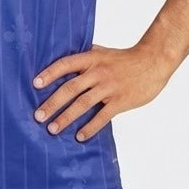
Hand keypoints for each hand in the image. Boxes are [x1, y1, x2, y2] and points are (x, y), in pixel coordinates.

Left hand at [32, 43, 170, 141]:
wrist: (153, 62)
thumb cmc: (125, 59)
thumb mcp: (102, 52)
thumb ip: (85, 57)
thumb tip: (62, 62)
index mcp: (91, 59)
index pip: (65, 64)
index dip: (50, 74)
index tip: (35, 84)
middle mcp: (98, 72)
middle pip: (70, 88)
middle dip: (52, 103)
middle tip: (38, 115)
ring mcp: (109, 87)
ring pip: (83, 104)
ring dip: (66, 117)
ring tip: (52, 129)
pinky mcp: (121, 101)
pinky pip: (102, 116)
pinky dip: (90, 127)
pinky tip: (79, 136)